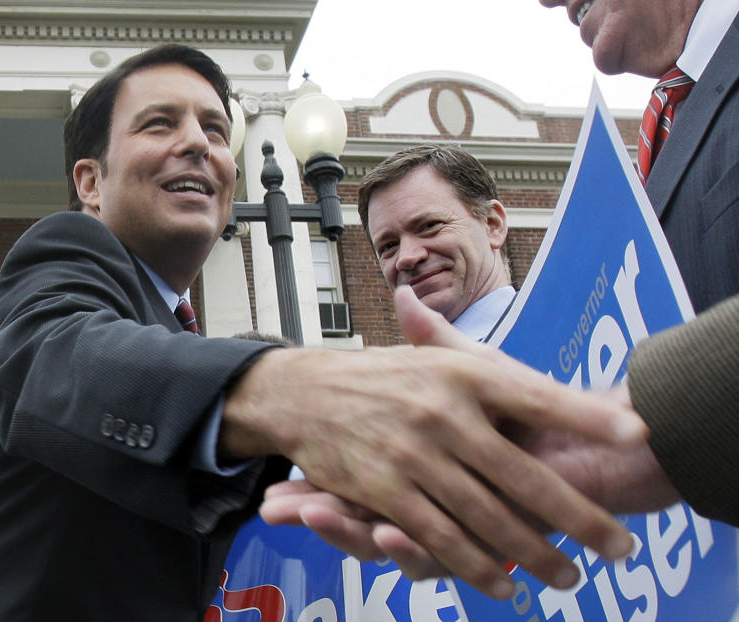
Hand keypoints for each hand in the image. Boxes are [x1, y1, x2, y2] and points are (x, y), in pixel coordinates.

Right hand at [226, 286, 646, 598]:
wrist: (305, 391)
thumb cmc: (383, 375)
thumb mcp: (438, 358)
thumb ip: (489, 362)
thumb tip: (538, 365)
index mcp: (462, 374)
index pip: (537, 396)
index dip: (586, 417)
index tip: (636, 434)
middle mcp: (443, 412)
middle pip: (524, 474)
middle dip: (578, 514)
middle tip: (619, 546)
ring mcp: (414, 453)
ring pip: (487, 517)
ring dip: (533, 553)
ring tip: (569, 575)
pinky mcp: (385, 490)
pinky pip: (438, 536)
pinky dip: (474, 565)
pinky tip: (505, 583)